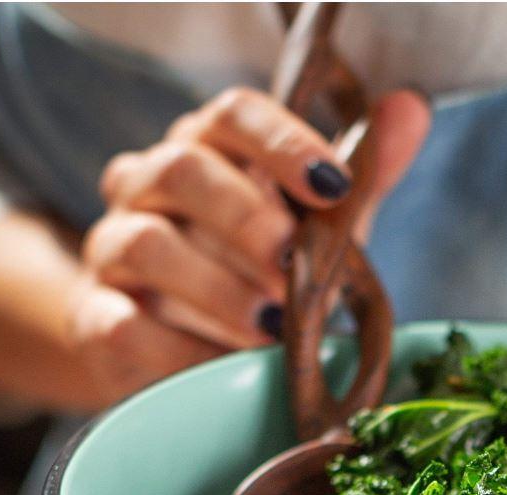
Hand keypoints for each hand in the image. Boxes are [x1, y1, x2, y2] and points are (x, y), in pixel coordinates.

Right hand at [73, 86, 429, 407]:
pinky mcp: (95, 319)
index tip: (335, 184)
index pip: (232, 114)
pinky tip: (222, 371)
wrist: (160, 350)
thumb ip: (358, 183)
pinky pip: (123, 325)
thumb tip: (411, 111)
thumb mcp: (312, 235)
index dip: (283, 142)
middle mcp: (146, 186)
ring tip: (270, 330)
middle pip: (182, 169)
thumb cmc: (251, 279)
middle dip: (246, 217)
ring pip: (147, 245)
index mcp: (205, 150)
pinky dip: (179, 351)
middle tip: (292, 266)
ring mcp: (113, 250)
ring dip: (217, 289)